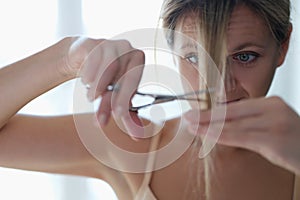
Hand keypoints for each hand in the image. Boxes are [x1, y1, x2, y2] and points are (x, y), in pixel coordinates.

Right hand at [67, 37, 144, 137]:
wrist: (83, 58)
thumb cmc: (106, 77)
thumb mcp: (116, 96)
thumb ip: (127, 114)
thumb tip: (137, 136)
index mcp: (137, 60)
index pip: (133, 82)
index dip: (125, 99)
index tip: (118, 115)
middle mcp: (127, 49)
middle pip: (120, 78)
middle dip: (111, 101)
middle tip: (102, 119)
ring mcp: (111, 44)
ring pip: (108, 68)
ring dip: (99, 87)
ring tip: (92, 99)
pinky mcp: (94, 42)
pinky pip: (92, 60)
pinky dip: (89, 73)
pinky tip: (86, 81)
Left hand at [185, 97, 299, 174]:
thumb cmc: (292, 142)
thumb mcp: (271, 125)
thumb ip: (249, 123)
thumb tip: (222, 126)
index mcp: (270, 103)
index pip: (235, 107)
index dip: (213, 111)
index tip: (196, 114)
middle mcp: (273, 109)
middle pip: (232, 112)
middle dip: (206, 116)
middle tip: (187, 118)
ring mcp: (275, 123)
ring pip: (234, 124)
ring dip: (209, 126)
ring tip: (192, 126)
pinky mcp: (275, 139)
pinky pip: (242, 137)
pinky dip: (222, 136)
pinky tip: (208, 135)